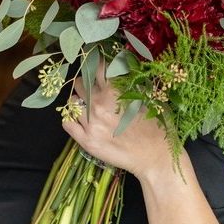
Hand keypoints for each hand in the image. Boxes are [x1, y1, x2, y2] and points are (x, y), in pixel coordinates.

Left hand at [60, 64, 174, 181]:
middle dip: (86, 84)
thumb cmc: (157, 127)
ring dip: (79, 102)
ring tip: (88, 108)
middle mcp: (99, 103)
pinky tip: (80, 121)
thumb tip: (119, 71)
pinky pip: (66, 122)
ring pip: (71, 102)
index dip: (98, 67)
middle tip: (93, 91)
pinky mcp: (86, 140)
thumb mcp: (148, 97)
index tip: (100, 71)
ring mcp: (90, 122)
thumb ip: (130, 83)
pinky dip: (71, 119)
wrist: (155, 156)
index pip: (97, 67)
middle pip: (80, 83)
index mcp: (115, 90)